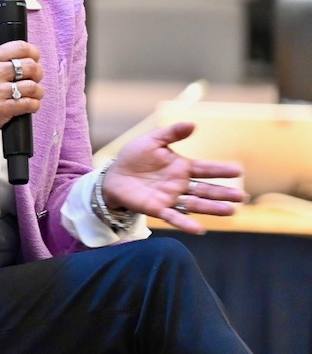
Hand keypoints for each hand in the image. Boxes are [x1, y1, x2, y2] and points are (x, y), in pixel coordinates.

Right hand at [0, 41, 43, 147]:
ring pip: (32, 86)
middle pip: (30, 66)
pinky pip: (30, 104)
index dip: (34, 54)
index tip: (34, 61)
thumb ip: (4, 61)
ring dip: (38, 92)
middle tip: (34, 80)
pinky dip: (34, 105)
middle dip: (38, 74)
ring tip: (33, 95)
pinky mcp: (1, 108)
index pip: (20, 47)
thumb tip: (32, 59)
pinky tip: (29, 105)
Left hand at [102, 121, 246, 234]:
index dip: (220, 170)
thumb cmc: (134, 157)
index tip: (238, 170)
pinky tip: (199, 229)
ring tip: (230, 211)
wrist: (113, 175)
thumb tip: (192, 124)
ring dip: (212, 208)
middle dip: (223, 193)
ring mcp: (170, 197)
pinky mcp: (157, 208)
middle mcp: (180, 184)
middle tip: (241, 196)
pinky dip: (186, 223)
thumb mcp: (152, 140)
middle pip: (205, 189)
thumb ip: (172, 133)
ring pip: (195, 204)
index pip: (205, 169)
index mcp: (182, 167)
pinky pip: (173, 217)